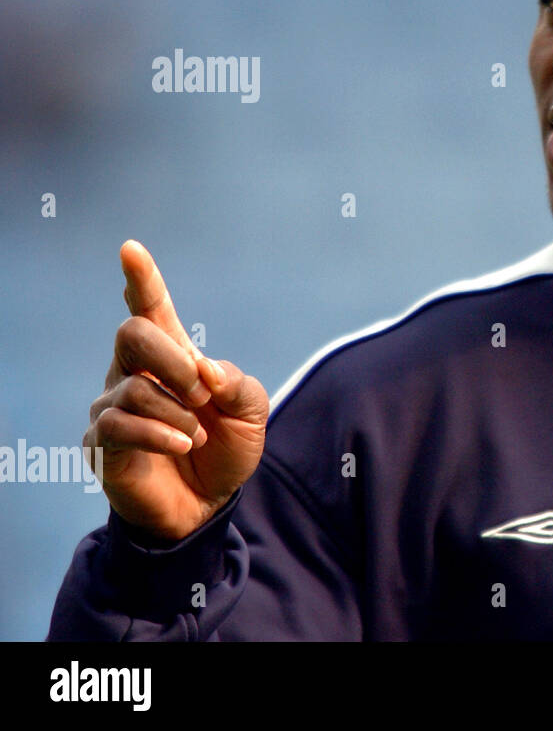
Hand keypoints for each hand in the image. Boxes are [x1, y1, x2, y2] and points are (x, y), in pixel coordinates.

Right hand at [84, 240, 268, 540]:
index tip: (131, 249)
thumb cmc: (226, 449)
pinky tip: (179, 444)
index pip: (151, 309)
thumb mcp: (251, 412)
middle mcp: (135, 373)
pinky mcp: (101, 442)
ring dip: (177, 411)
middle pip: (133, 333)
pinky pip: (120, 425)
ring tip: (196, 434)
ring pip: (134, 386)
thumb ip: (235, 382)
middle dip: (172, 359)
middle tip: (202, 393)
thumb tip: (204, 369)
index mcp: (173, 357)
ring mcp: (113, 406)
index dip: (142, 279)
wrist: (209, 504)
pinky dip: (158, 432)